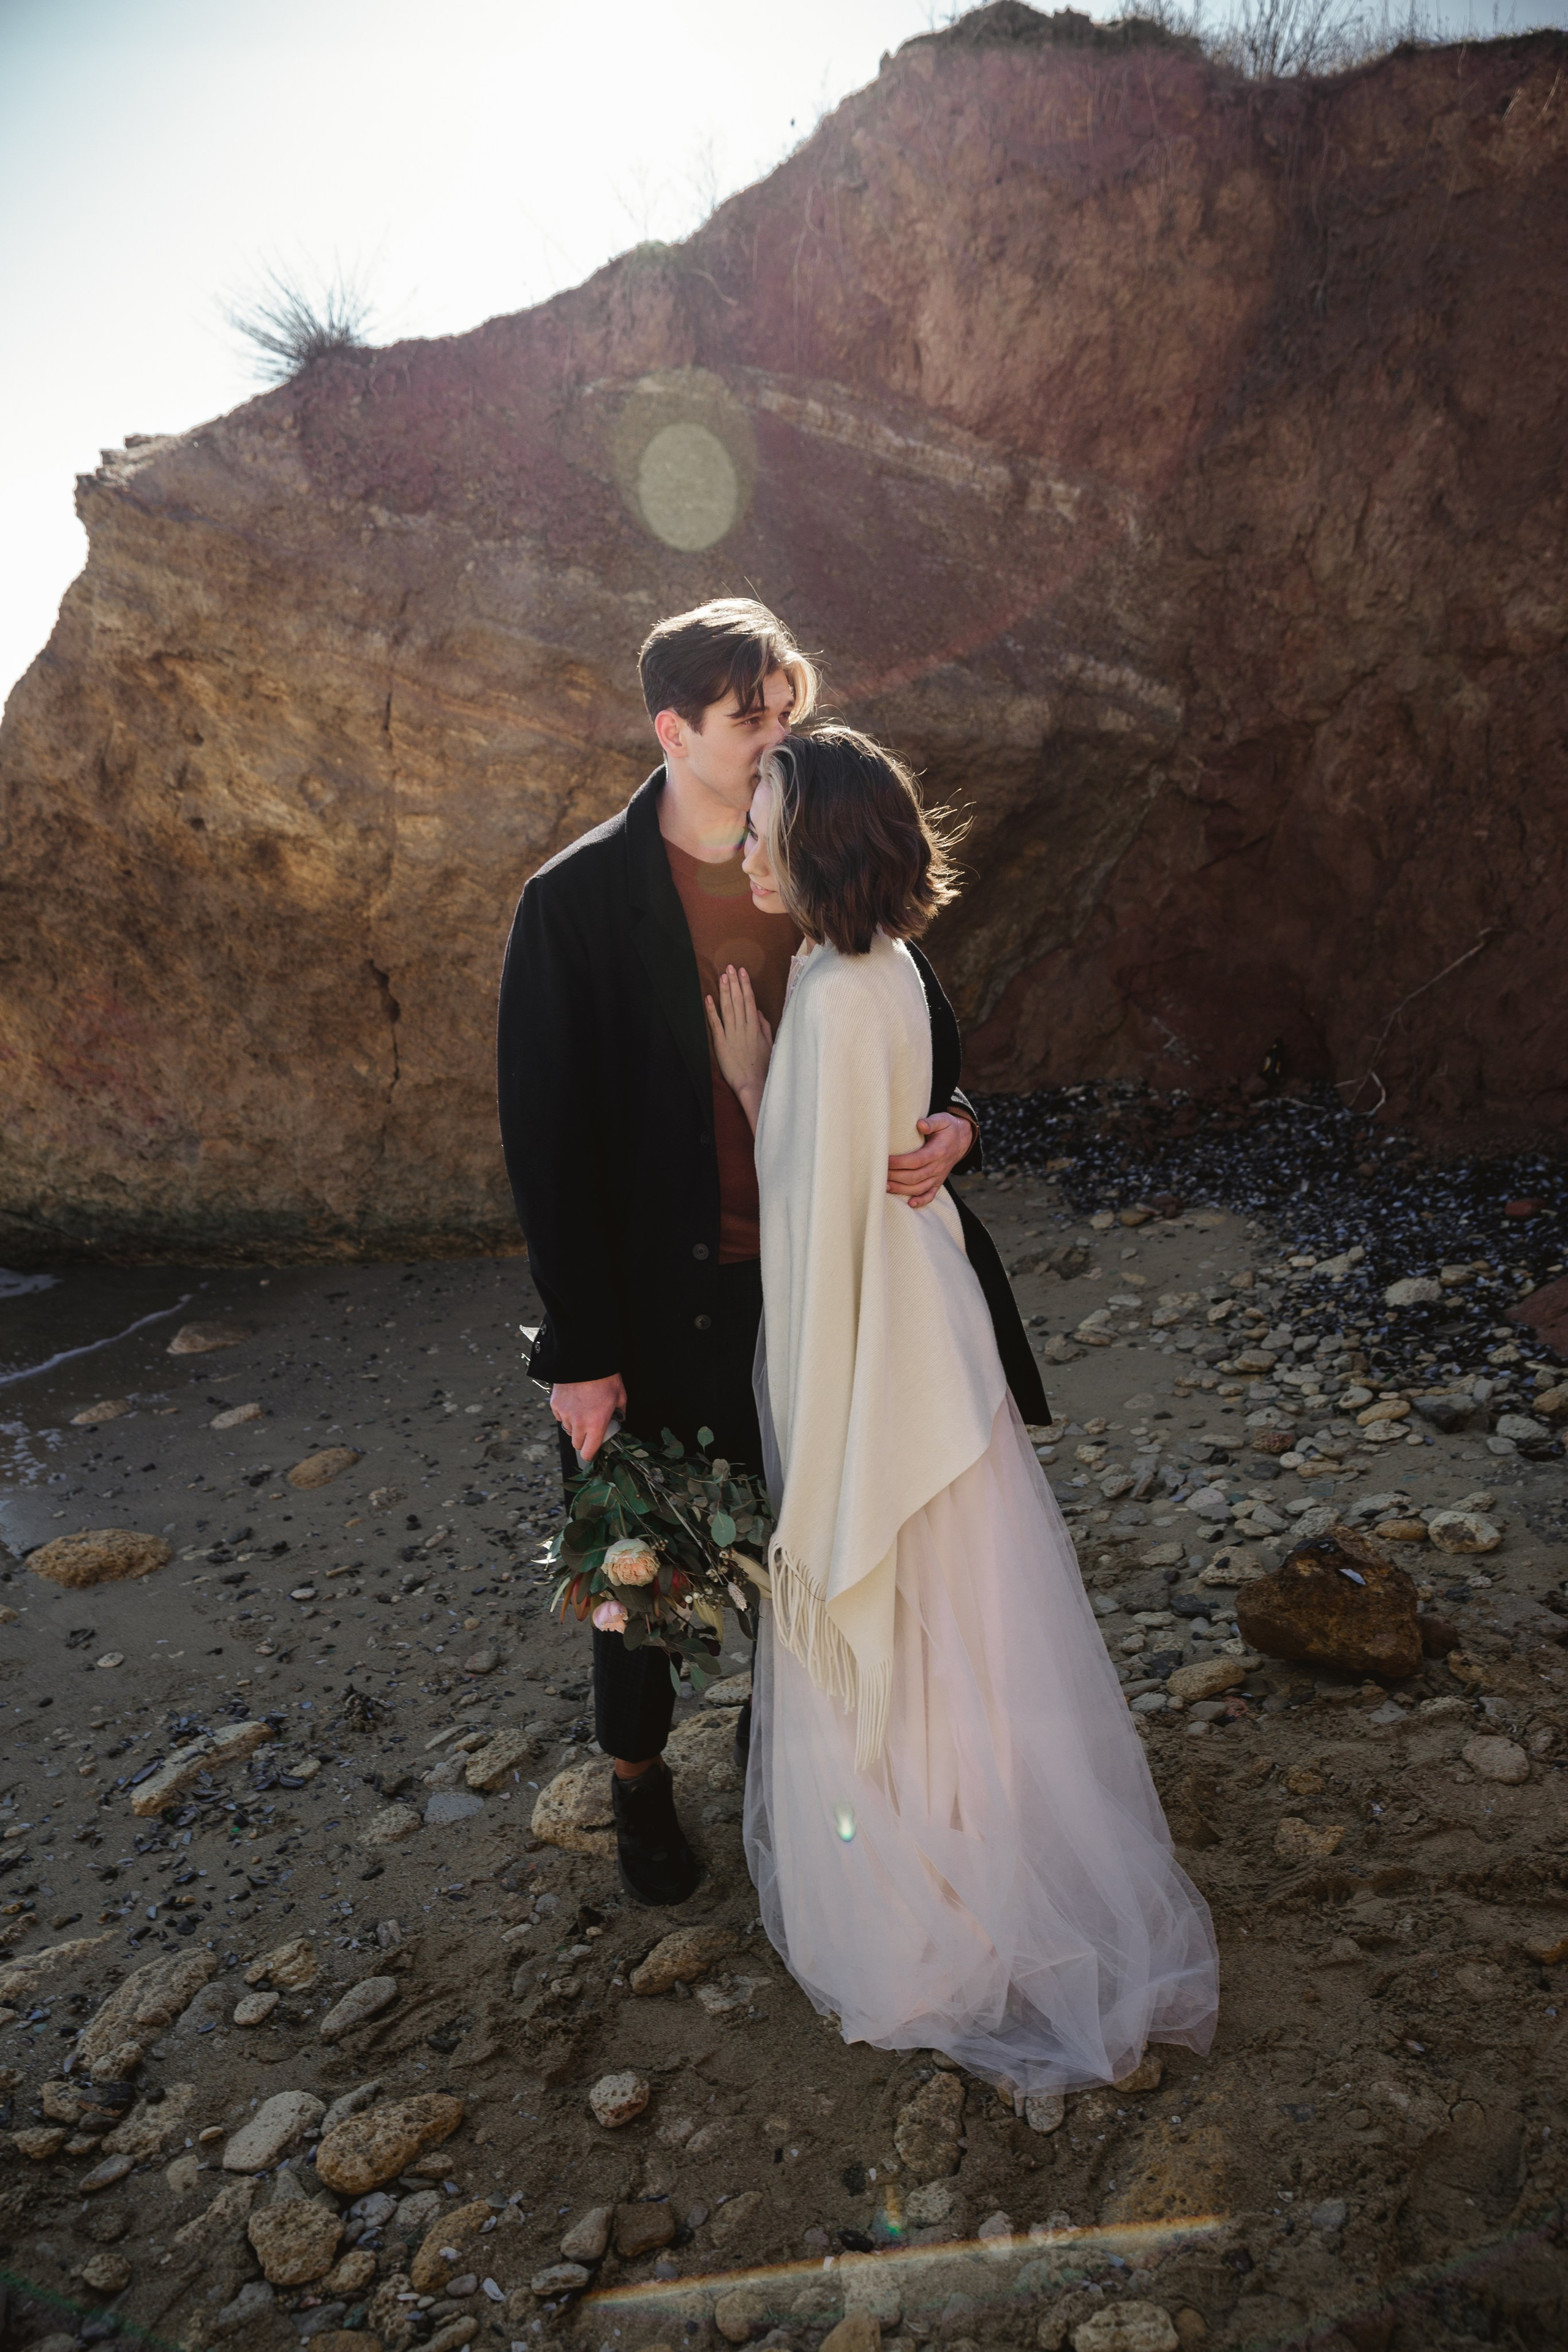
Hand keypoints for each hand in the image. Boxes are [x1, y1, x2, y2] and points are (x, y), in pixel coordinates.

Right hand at [551, 1373, 626, 1461]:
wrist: (586, 1358)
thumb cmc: (607, 1378)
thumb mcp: (621, 1397)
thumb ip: (620, 1414)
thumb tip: (619, 1421)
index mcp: (596, 1424)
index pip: (588, 1453)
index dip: (590, 1455)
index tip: (592, 1452)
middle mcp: (578, 1423)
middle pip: (576, 1444)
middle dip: (583, 1440)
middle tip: (590, 1429)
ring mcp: (565, 1414)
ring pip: (568, 1430)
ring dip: (574, 1426)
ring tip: (583, 1411)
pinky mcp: (555, 1404)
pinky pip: (560, 1416)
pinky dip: (565, 1414)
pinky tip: (574, 1402)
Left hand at [703, 963, 773, 1133]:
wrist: (752, 1082)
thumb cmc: (762, 1065)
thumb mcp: (769, 1044)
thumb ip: (764, 1026)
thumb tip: (757, 1011)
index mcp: (755, 1027)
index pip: (750, 1001)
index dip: (745, 985)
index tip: (742, 972)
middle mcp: (744, 1027)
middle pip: (738, 1001)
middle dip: (734, 983)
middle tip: (729, 967)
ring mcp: (732, 1034)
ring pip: (728, 1008)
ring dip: (724, 991)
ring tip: (722, 977)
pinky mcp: (721, 1043)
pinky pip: (716, 1024)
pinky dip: (712, 1010)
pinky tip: (709, 998)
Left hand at [887, 1111, 975, 1209]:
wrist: (963, 1139)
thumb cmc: (948, 1128)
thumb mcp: (942, 1120)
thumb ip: (931, 1123)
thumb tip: (920, 1125)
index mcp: (938, 1151)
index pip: (916, 1160)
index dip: (899, 1163)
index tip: (885, 1160)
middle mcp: (938, 1166)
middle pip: (914, 1177)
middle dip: (895, 1177)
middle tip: (879, 1173)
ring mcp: (938, 1176)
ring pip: (919, 1188)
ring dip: (901, 1190)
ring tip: (885, 1186)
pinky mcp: (938, 1182)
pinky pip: (931, 1195)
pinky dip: (921, 1201)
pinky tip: (909, 1204)